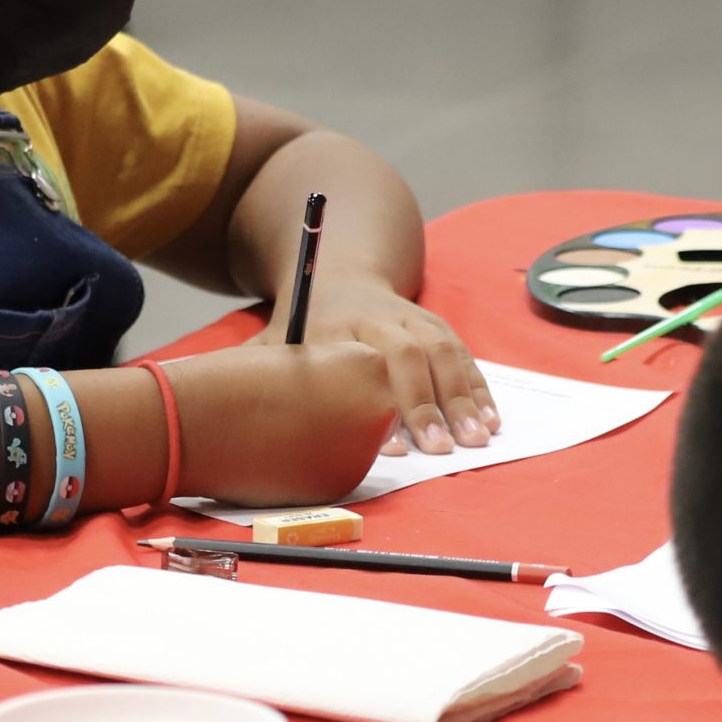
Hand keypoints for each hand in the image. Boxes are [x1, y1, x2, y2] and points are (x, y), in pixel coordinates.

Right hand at [165, 341, 396, 506]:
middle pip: (377, 415)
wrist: (205, 420)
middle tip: (306, 413)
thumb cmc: (240, 381)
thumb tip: (336, 403)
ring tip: (289, 432)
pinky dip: (318, 468)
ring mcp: (363, 450)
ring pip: (359, 447)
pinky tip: (284, 455)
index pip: (375, 378)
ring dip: (335, 443)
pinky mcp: (341, 483)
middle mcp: (376, 407)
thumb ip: (329, 380)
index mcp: (366, 363)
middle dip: (349, 416)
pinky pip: (339, 473)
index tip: (321, 389)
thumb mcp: (298, 363)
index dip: (345, 385)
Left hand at [265, 273, 498, 455]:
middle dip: (427, 403)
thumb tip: (232, 424)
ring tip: (477, 438)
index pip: (360, 363)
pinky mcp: (433, 322)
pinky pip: (461, 352)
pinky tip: (490, 418)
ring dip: (463, 396)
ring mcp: (409, 317)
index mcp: (330, 325)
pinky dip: (478, 386)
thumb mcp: (271, 345)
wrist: (337, 272)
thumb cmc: (299, 329)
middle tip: (442, 448)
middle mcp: (375, 317)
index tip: (393, 449)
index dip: (381, 406)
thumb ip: (260, 378)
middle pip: (408, 355)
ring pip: (442, 352)